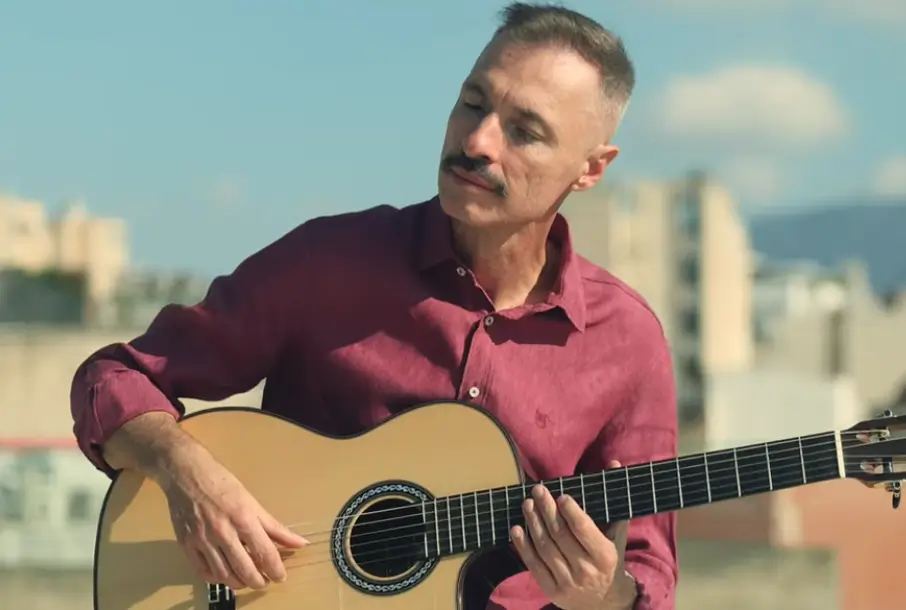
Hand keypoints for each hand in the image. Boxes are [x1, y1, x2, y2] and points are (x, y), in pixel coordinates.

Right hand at [160, 445, 307, 589]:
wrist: (186, 474)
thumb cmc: (222, 483)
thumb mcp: (252, 502)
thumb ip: (275, 527)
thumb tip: (300, 542)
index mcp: (243, 518)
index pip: (264, 552)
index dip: (275, 570)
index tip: (280, 577)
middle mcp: (222, 532)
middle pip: (244, 569)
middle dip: (258, 581)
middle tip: (265, 582)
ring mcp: (202, 541)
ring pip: (224, 575)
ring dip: (239, 582)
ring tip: (247, 579)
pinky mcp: (186, 545)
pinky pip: (203, 572)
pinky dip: (217, 579)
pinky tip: (225, 575)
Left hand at [511, 461, 631, 609]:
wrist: (604, 602)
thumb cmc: (609, 559)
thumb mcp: (616, 533)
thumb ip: (613, 498)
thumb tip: (614, 463)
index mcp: (604, 555)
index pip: (584, 530)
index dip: (571, 512)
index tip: (561, 495)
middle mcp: (586, 570)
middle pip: (560, 535)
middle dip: (547, 510)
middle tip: (537, 490)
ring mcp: (568, 582)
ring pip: (545, 548)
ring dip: (533, 523)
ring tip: (526, 504)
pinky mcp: (552, 591)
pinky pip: (534, 565)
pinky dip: (523, 546)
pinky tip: (516, 529)